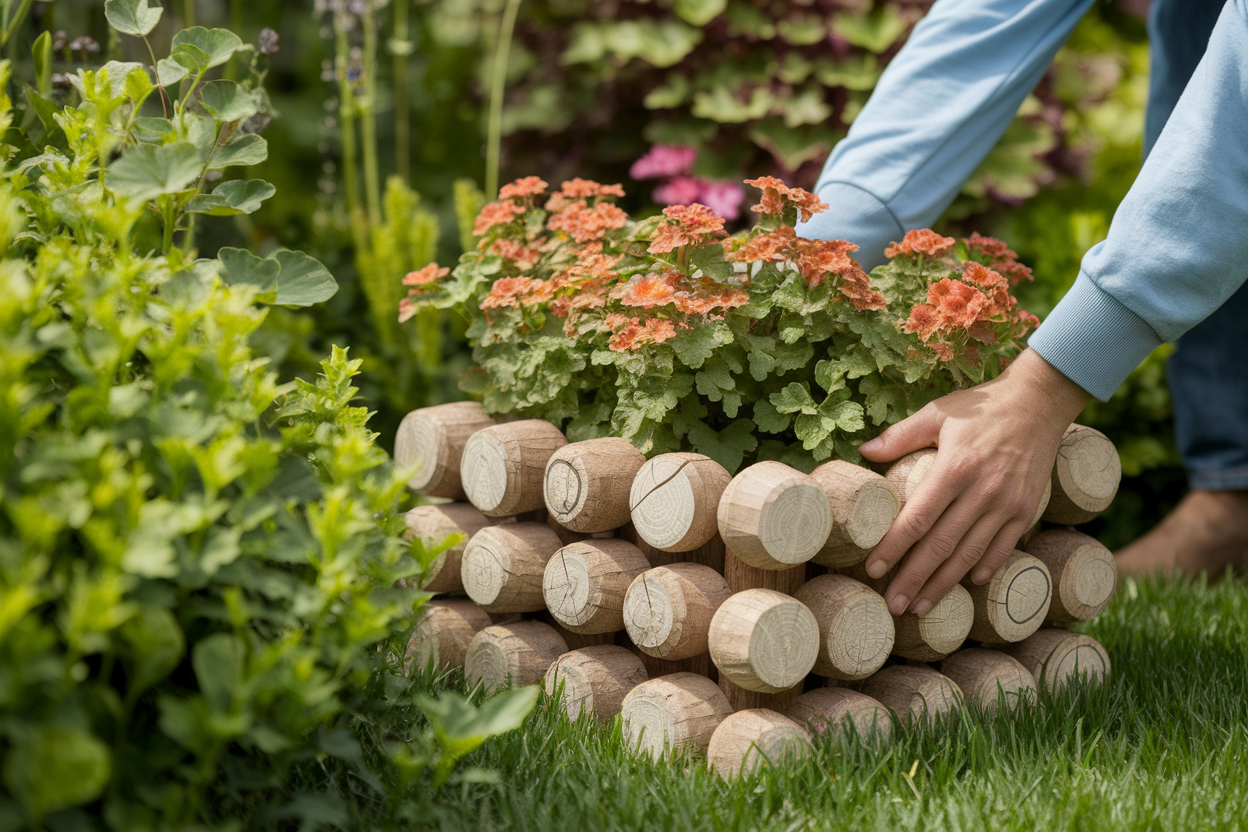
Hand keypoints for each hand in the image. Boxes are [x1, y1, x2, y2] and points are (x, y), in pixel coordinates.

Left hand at [858, 348, 1092, 616]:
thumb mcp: (937, 413)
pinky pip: (1003, 547)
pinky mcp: (1026, 509)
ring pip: (970, 554)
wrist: (1039, 401)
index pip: (918, 519)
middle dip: (914, 579)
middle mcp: (982, 492)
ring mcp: (1007, 504)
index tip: (874, 570)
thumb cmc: (981, 407)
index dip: (894, 548)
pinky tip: (966, 585)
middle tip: (893, 606)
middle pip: (941, 546)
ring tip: (921, 608)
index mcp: (955, 468)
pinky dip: (984, 567)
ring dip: (944, 584)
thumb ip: (900, 435)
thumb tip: (864, 452)